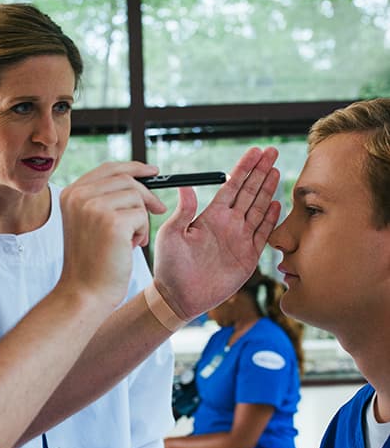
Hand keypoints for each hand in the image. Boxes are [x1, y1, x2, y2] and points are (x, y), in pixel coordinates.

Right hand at [58, 161, 166, 308]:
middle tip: (159, 210)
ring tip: (130, 241)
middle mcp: (79, 196)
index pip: (108, 168)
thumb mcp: (89, 223)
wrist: (84, 293)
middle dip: (147, 195)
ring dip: (141, 219)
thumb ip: (103, 199)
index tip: (152, 172)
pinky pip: (142, 215)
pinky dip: (142, 232)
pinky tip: (129, 248)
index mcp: (70, 193)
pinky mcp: (112, 222)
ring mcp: (94, 207)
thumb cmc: (91, 262)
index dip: (133, 167)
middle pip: (126, 179)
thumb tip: (139, 180)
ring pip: (136, 197)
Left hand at [152, 147, 280, 319]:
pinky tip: (276, 203)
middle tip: (271, 151)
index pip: (231, 186)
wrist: (178, 296)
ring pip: (258, 208)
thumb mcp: (171, 235)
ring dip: (267, 189)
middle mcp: (227, 223)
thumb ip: (183, 211)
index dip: (243, 168)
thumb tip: (184, 186)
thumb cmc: (170, 265)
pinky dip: (271, 218)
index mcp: (210, 216)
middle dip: (260, 171)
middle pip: (248, 192)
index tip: (255, 151)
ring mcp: (239, 239)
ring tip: (275, 170)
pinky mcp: (248, 257)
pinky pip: (263, 233)